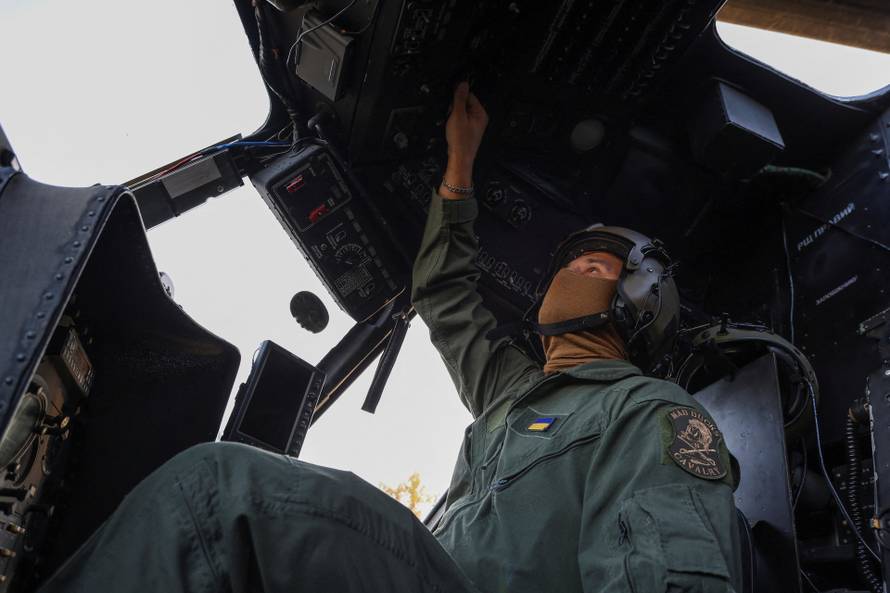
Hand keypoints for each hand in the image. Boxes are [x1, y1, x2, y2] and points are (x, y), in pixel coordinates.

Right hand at [440, 82, 488, 198]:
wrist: (459, 159)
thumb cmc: (460, 140)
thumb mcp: (458, 116)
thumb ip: (460, 99)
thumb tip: (463, 84)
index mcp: (480, 112)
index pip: (469, 95)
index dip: (458, 97)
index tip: (451, 102)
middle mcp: (479, 118)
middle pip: (465, 103)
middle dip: (455, 107)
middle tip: (451, 116)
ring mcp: (474, 125)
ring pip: (461, 112)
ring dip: (454, 115)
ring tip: (452, 124)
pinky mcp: (468, 130)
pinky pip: (460, 120)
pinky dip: (454, 122)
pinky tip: (452, 129)